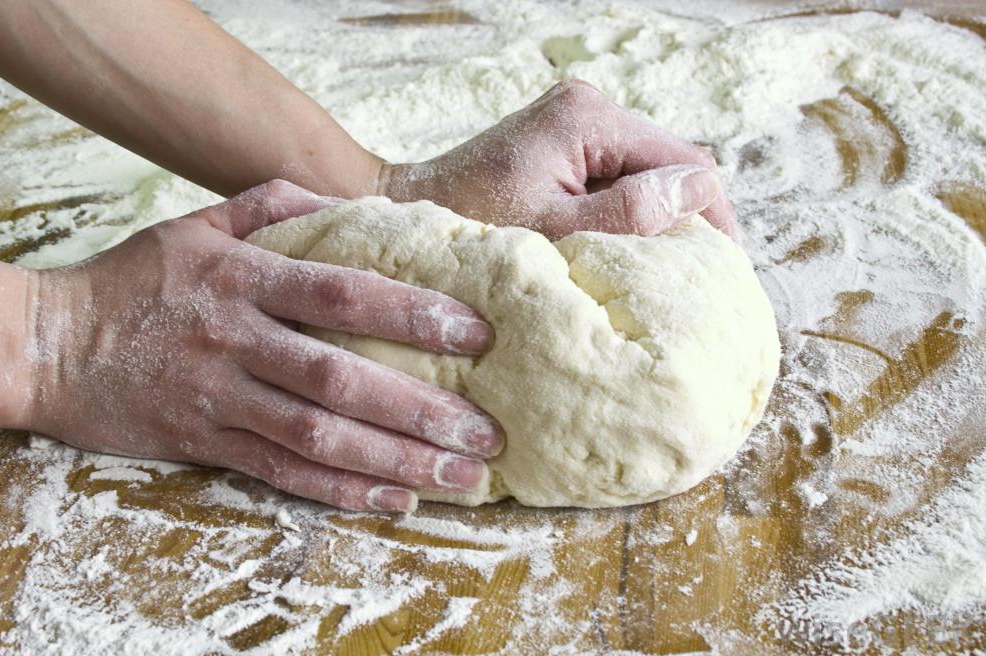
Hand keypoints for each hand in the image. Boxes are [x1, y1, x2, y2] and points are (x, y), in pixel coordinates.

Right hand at [25, 180, 503, 511]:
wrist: (49, 344)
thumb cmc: (137, 280)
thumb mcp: (200, 223)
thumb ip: (275, 203)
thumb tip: (351, 203)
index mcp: (244, 278)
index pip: (343, 294)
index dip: (412, 313)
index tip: (475, 334)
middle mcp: (237, 340)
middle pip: (340, 378)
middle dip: (420, 409)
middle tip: (485, 433)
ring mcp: (220, 398)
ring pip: (318, 437)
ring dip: (394, 461)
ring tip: (459, 478)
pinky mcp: (204, 444)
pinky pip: (281, 474)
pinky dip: (341, 491)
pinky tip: (395, 500)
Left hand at [380, 79, 737, 239]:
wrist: (408, 210)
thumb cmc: (469, 223)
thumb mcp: (552, 229)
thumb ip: (626, 213)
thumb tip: (699, 192)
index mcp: (589, 117)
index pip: (683, 161)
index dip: (711, 215)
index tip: (724, 271)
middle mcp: (587, 107)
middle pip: (667, 164)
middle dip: (685, 219)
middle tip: (697, 280)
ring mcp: (574, 122)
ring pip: (644, 174)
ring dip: (655, 220)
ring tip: (663, 274)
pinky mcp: (562, 143)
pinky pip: (615, 178)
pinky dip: (625, 214)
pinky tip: (624, 253)